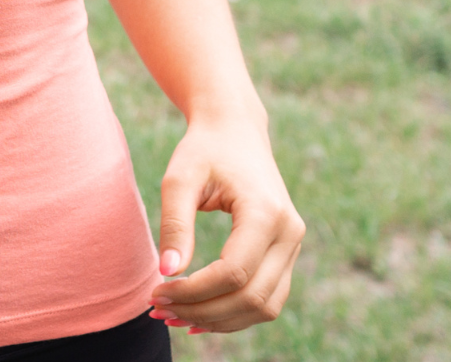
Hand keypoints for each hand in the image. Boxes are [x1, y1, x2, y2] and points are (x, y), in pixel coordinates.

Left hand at [148, 116, 305, 334]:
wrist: (235, 130)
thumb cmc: (203, 150)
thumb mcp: (180, 178)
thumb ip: (176, 224)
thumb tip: (167, 272)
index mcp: (266, 212)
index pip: (233, 272)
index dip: (193, 291)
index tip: (156, 293)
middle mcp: (290, 232)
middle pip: (251, 297)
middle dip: (204, 311)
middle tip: (160, 310)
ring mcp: (294, 244)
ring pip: (264, 306)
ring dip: (220, 320)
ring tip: (175, 316)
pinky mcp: (287, 252)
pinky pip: (267, 297)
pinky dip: (235, 313)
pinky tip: (199, 314)